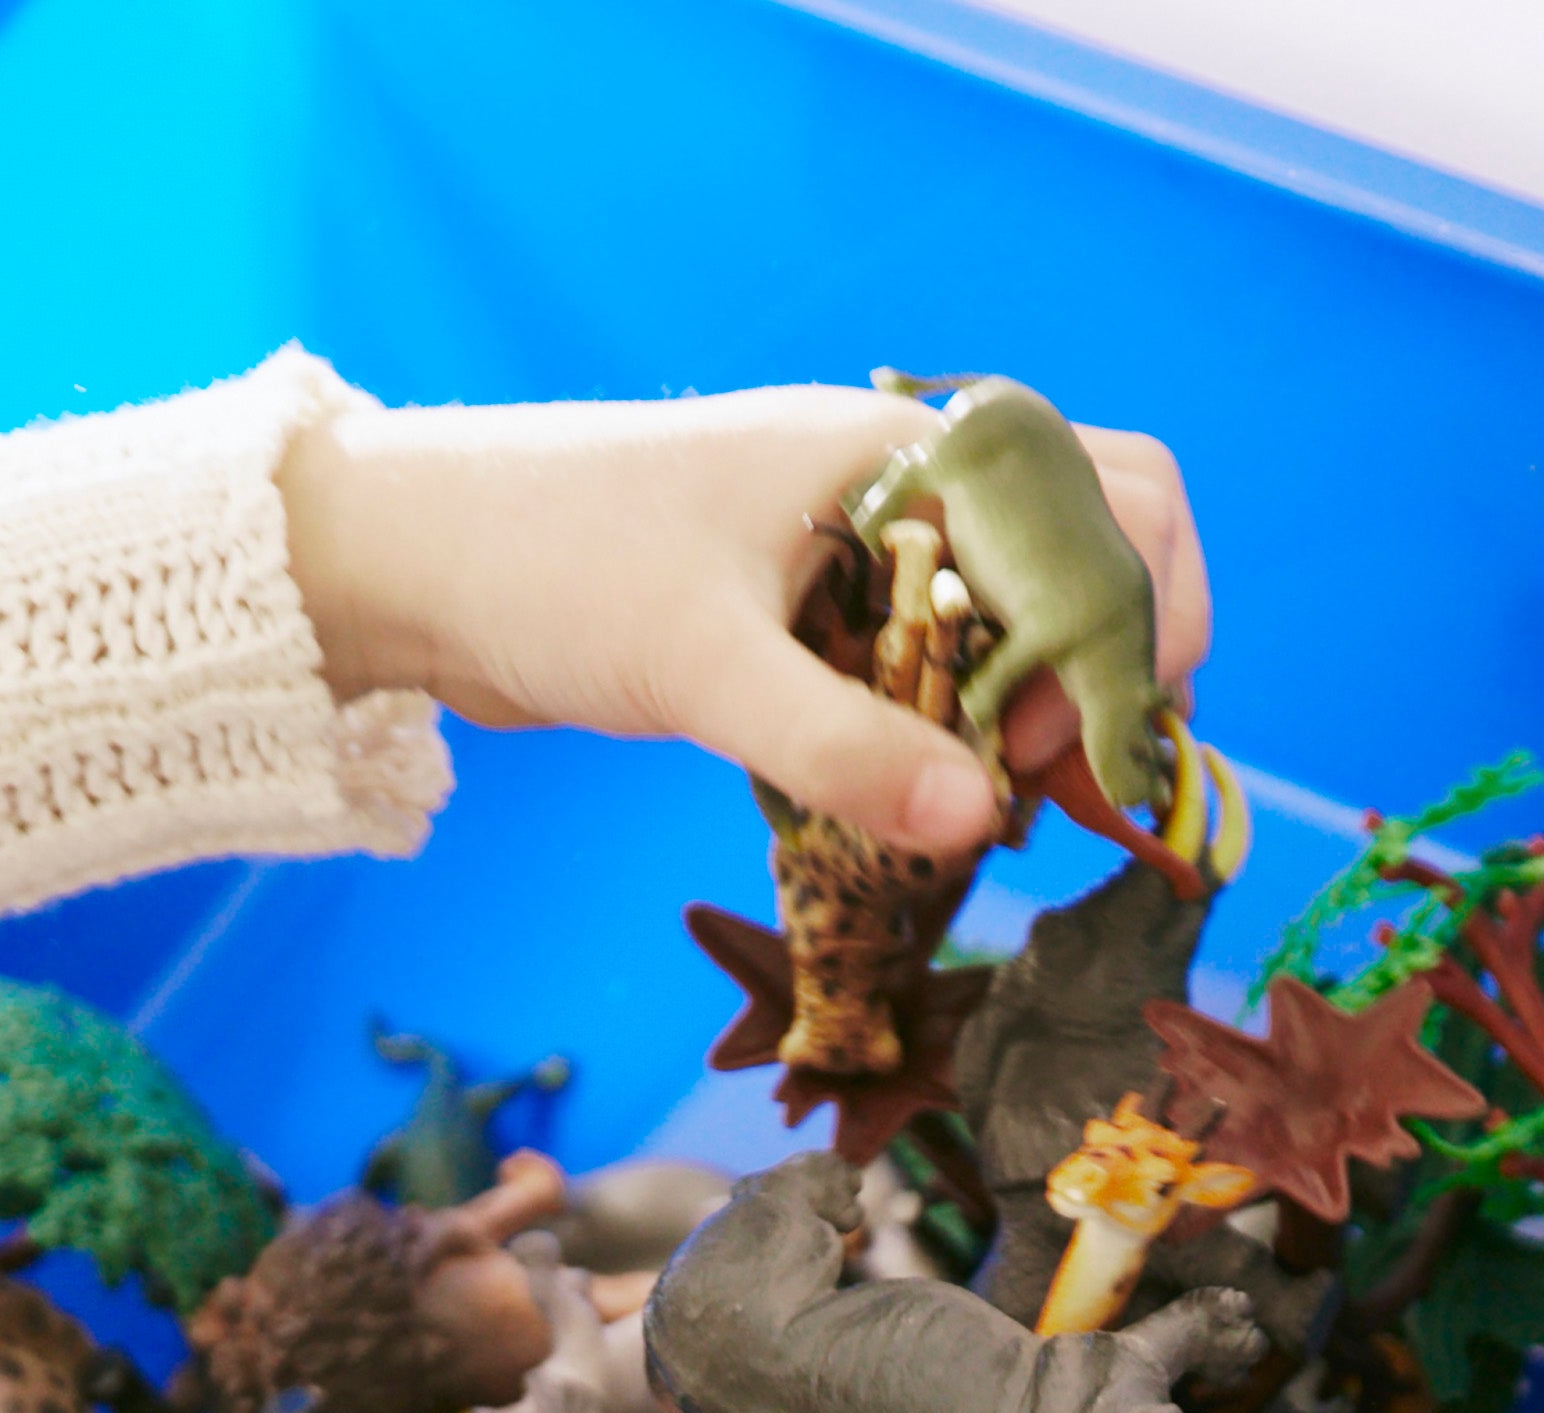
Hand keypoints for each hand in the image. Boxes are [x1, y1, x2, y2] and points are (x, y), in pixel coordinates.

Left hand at [279, 387, 1208, 854]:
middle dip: (1116, 664)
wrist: (416, 559)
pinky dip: (973, 724)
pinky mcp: (833, 608)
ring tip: (993, 797)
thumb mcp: (702, 667)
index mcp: (907, 455)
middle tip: (1044, 773)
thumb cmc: (549, 565)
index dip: (1127, 636)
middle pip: (1106, 544)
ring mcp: (878, 544)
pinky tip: (933, 797)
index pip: (1117, 511)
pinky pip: (957, 653)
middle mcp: (912, 485)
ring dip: (1046, 702)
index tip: (1053, 745)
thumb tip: (979, 825)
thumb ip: (844, 747)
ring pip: (1037, 605)